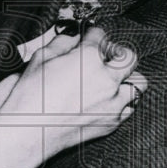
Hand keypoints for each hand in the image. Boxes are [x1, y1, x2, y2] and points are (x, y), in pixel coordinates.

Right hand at [0, 26, 146, 165]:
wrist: (28, 132)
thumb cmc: (30, 97)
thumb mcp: (41, 58)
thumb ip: (62, 44)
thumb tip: (72, 40)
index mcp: (89, 58)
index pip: (101, 36)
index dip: (92, 35)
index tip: (89, 38)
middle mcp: (106, 79)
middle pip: (128, 56)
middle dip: (117, 52)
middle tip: (105, 56)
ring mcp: (112, 102)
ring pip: (138, 83)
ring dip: (127, 78)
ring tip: (113, 79)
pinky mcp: (111, 122)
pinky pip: (129, 107)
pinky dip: (122, 101)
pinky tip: (108, 100)